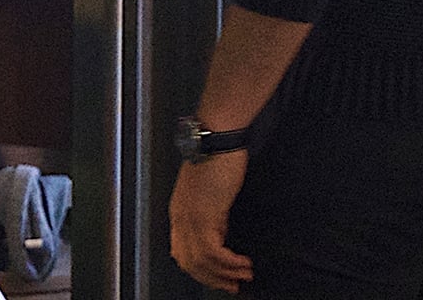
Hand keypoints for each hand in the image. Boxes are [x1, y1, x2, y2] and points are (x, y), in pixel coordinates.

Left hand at [169, 152, 254, 292]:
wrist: (216, 138)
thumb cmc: (216, 157)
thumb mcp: (210, 191)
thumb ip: (211, 213)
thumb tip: (222, 232)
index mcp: (179, 211)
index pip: (181, 252)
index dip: (200, 270)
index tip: (218, 277)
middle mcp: (180, 218)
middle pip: (188, 262)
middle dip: (212, 278)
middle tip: (232, 284)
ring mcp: (190, 218)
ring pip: (201, 262)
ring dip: (225, 274)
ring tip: (243, 275)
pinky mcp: (204, 216)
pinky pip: (214, 253)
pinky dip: (230, 263)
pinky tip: (243, 263)